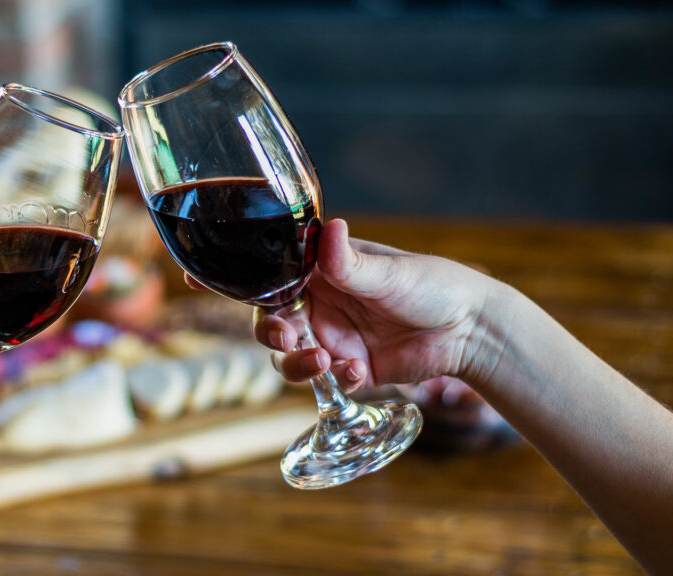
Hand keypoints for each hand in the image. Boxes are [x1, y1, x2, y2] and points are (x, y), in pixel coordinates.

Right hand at [248, 219, 500, 389]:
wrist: (472, 329)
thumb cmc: (434, 286)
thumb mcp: (389, 274)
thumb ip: (350, 263)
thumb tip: (330, 228)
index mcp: (324, 274)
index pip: (277, 284)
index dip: (264, 298)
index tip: (267, 309)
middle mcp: (324, 306)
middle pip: (276, 324)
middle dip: (273, 335)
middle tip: (286, 340)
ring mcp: (336, 339)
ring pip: (293, 358)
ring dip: (298, 364)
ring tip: (323, 363)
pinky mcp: (353, 369)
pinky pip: (328, 381)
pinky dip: (338, 380)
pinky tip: (360, 372)